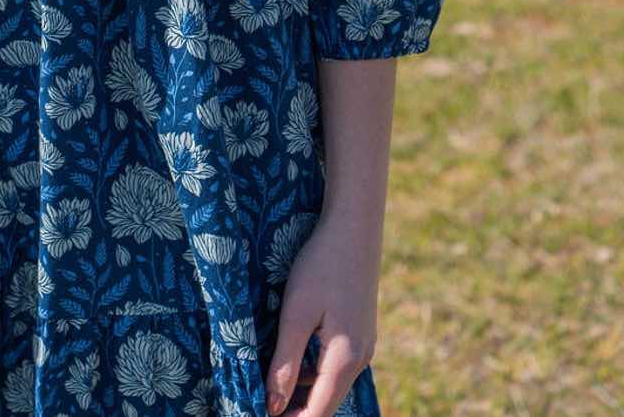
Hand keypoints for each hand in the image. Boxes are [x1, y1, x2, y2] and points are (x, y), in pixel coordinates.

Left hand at [264, 211, 379, 415]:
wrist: (354, 226)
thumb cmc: (321, 264)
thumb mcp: (296, 312)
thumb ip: (284, 362)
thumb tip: (272, 406)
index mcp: (346, 359)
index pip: (317, 413)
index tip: (258, 414)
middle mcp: (361, 359)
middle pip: (325, 403)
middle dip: (294, 411)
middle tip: (260, 404)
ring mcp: (364, 345)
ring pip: (330, 386)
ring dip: (302, 393)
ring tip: (269, 388)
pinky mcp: (360, 332)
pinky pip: (336, 366)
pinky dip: (313, 374)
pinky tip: (291, 362)